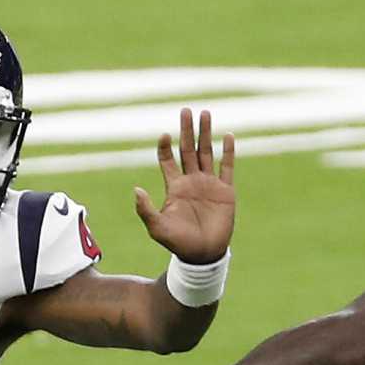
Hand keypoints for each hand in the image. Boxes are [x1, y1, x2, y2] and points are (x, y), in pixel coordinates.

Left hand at [134, 108, 234, 263]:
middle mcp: (191, 181)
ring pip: (207, 152)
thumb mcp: (157, 227)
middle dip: (187, 130)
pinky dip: (228, 152)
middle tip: (185, 110)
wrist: (203, 255)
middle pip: (188, 149)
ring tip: (205, 113)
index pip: (168, 160)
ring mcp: (209, 184)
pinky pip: (227, 167)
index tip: (164, 134)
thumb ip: (145, 209)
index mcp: (175, 187)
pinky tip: (228, 135)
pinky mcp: (225, 191)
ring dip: (206, 133)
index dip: (165, 147)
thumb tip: (136, 189)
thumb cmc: (178, 243)